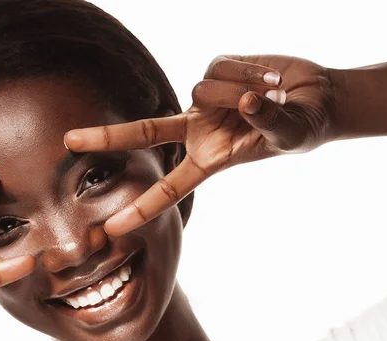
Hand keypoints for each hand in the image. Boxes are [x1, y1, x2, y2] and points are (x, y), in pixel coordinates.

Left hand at [64, 55, 337, 235]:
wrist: (316, 98)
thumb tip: (244, 102)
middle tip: (70, 142)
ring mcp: (207, 100)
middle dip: (111, 138)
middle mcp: (202, 130)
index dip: (143, 207)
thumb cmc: (304, 128)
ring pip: (202, 91)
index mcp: (213, 159)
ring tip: (273, 93)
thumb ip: (266, 123)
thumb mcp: (288, 135)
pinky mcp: (217, 71)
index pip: (171, 187)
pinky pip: (220, 68)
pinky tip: (270, 78)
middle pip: (149, 134)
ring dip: (239, 91)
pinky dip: (248, 72)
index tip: (113, 228)